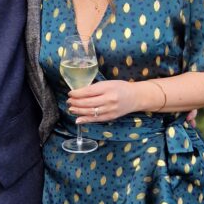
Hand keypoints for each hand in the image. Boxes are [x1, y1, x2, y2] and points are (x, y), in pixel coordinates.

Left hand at [67, 82, 199, 125]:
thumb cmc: (120, 87)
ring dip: (78, 111)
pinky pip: (96, 119)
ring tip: (71, 109)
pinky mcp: (111, 117)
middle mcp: (109, 99)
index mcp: (108, 88)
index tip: (70, 93)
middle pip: (88, 103)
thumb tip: (79, 92)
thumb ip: (95, 87)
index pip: (88, 91)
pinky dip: (86, 120)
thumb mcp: (108, 83)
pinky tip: (78, 119)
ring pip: (90, 112)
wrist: (136, 97)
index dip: (77, 93)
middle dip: (75, 103)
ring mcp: (110, 109)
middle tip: (68, 102)